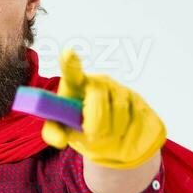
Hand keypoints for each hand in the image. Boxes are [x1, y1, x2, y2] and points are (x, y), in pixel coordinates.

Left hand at [40, 47, 166, 168]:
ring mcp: (120, 90)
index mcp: (75, 84)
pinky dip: (127, 136)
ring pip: (119, 115)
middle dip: (94, 124)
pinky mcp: (138, 101)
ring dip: (111, 134)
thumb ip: (53, 133)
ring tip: (106, 135)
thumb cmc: (79, 127)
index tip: (69, 53)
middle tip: (91, 134)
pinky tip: (122, 134)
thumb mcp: (61, 130)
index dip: (70, 62)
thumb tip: (61, 140)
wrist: (108, 137)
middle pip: (97, 99)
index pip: (72, 70)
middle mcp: (99, 82)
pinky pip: (135, 122)